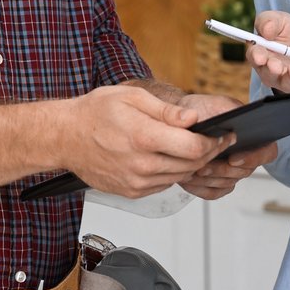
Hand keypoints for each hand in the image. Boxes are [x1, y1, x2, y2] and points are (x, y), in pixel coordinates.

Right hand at [62, 85, 228, 197]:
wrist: (65, 137)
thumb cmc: (95, 113)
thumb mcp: (132, 97)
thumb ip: (166, 110)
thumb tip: (193, 119)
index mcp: (144, 137)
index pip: (194, 147)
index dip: (215, 142)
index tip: (224, 135)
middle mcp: (142, 164)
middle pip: (192, 165)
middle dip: (208, 153)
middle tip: (216, 141)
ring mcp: (137, 182)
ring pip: (180, 177)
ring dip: (191, 164)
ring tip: (192, 147)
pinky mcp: (132, 192)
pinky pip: (163, 184)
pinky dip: (171, 172)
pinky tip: (166, 157)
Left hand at [169, 93, 278, 199]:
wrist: (179, 121)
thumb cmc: (201, 110)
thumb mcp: (217, 103)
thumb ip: (230, 110)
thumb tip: (236, 119)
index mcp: (254, 136)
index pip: (267, 152)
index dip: (253, 158)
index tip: (233, 158)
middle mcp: (246, 156)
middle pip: (243, 172)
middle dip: (222, 170)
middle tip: (203, 166)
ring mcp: (232, 171)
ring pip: (226, 183)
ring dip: (209, 179)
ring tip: (192, 171)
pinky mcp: (217, 183)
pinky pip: (213, 192)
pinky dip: (200, 188)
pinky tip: (188, 179)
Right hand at [247, 10, 289, 93]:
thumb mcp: (280, 20)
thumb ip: (269, 21)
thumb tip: (266, 30)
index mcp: (261, 54)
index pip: (254, 57)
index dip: (256, 57)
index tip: (260, 56)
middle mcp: (271, 71)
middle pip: (268, 74)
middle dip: (272, 70)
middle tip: (276, 65)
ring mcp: (287, 80)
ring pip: (285, 83)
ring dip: (289, 77)